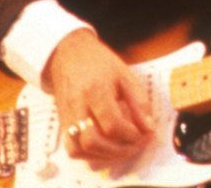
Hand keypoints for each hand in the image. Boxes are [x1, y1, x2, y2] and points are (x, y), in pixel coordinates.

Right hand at [44, 28, 154, 161]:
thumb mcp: (125, 75)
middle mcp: (77, 106)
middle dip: (117, 150)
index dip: (130, 134)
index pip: (111, 123)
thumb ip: (139, 102)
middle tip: (135, 146)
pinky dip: (89, 156)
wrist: (70, 55)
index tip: (143, 134)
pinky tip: (105, 151)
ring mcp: (67, 117)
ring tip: (123, 150)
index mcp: (95, 91)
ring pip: (79, 149)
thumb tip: (148, 127)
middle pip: (92, 141)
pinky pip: (72, 149)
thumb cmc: (98, 62)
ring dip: (104, 156)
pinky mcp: (62, 124)